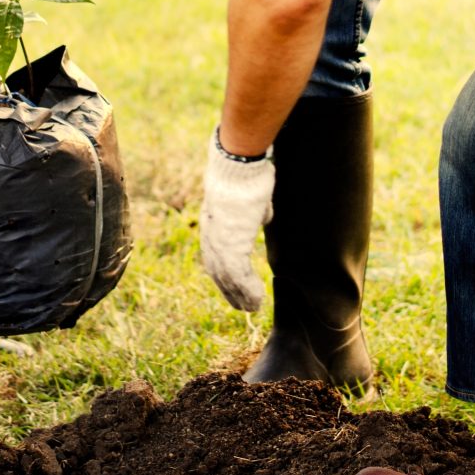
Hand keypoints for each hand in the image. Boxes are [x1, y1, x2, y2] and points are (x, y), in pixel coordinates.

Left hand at [197, 127, 275, 311]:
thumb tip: (263, 217)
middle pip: (218, 271)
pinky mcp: (231, 245)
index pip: (216, 255)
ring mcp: (219, 242)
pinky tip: (257, 301)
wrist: (238, 165)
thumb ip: (254, 212)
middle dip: (230, 291)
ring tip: (252, 309)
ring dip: (240, 295)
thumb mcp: (250, 196)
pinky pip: (238, 276)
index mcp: (213, 223)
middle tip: (243, 307)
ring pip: (227, 278)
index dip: (225, 274)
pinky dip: (248, 290)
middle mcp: (211, 235)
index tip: (234, 286)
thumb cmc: (247, 174)